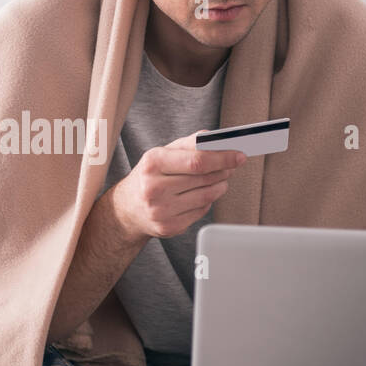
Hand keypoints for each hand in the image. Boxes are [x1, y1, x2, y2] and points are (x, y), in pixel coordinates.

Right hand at [109, 130, 245, 239]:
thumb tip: (216, 139)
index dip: (222, 158)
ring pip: (206, 196)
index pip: (196, 160)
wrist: (127, 209)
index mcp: (153, 164)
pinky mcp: (169, 226)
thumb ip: (189, 143)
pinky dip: (208, 201)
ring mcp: (161, 210)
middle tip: (232, 165)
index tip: (238, 155)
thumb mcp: (161, 154)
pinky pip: (201, 211)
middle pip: (204, 178)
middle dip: (224, 170)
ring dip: (220, 185)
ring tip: (221, 178)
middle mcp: (154, 188)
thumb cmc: (149, 176)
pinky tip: (205, 193)